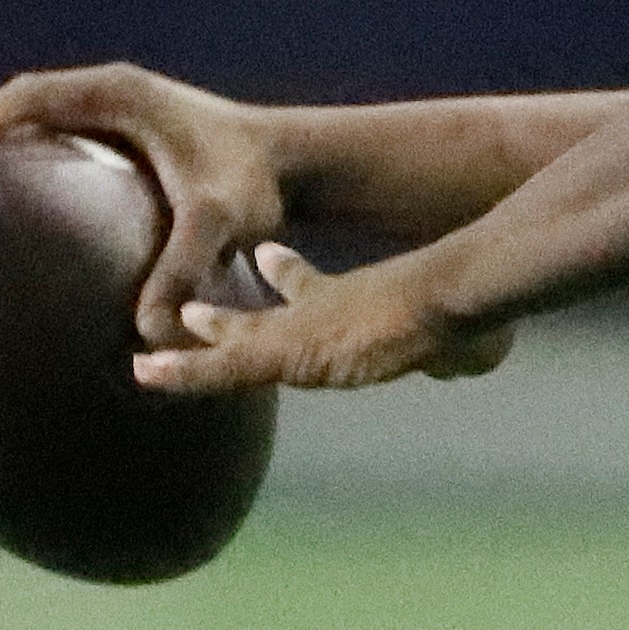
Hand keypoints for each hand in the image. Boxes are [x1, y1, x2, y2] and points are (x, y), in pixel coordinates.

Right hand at [0, 62, 286, 347]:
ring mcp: (112, 111)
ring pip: (28, 124)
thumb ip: (184, 270)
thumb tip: (148, 335)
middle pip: (12, 107)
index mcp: (118, 92)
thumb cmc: (256, 183)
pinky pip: (54, 146)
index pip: (25, 99)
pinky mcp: (120, 136)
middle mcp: (109, 93)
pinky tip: (0, 225)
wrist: (293, 163)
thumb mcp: (219, 223)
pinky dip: (19, 173)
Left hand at [133, 243, 514, 393]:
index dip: (291, 279)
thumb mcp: (469, 337)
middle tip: (194, 311)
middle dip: (232, 318)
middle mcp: (324, 312)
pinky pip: (226, 369)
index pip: (316, 291)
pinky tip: (146, 373)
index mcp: (363, 305)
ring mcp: (305, 332)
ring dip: (197, 350)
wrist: (456, 293)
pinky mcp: (291, 352)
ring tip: (148, 362)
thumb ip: (465, 348)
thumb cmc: (472, 313)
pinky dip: (186, 373)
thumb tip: (482, 354)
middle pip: (267, 314)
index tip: (269, 256)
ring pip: (239, 345)